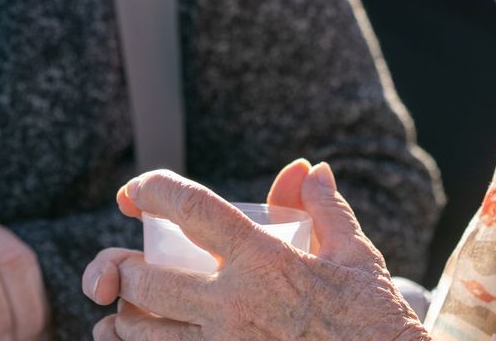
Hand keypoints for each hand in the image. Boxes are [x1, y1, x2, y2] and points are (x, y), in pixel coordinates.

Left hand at [80, 164, 426, 340]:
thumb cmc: (374, 320)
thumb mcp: (355, 255)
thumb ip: (323, 207)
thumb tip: (309, 170)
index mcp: (265, 261)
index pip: (192, 209)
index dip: (153, 190)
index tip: (135, 191)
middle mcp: (235, 305)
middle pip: (145, 280)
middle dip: (121, 269)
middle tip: (124, 265)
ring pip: (141, 333)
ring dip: (124, 319)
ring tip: (126, 310)